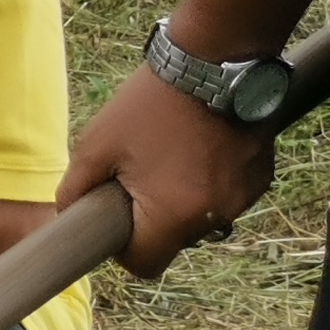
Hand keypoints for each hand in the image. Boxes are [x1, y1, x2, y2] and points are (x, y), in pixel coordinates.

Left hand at [61, 64, 274, 277]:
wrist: (212, 63)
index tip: (117, 218)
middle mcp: (216, 214)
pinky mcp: (260, 177)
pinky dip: (207, 182)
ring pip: (201, 219)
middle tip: (138, 177)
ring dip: (182, 201)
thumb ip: (76, 189)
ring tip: (168, 155)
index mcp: (174, 215)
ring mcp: (244, 197)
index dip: (125, 250)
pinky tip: (195, 147)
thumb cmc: (148, 104)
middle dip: (153, 220)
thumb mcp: (95, 145)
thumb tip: (69, 215)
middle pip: (174, 241)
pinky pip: (224, 196)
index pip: (146, 266)